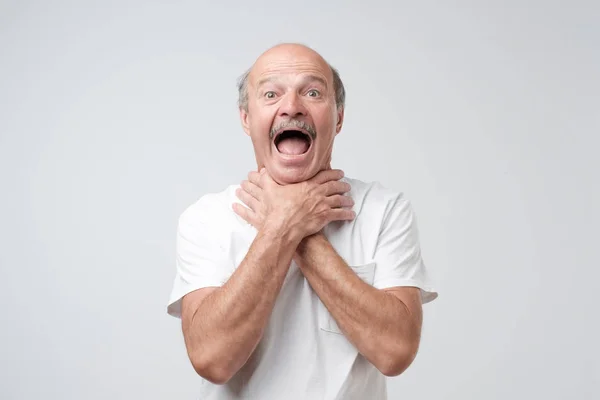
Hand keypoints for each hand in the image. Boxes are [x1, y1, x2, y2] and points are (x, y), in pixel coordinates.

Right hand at [232, 168, 354, 241]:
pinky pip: (340, 214)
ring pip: (339, 199)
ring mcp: (322, 205)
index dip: (333, 173)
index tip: (339, 173)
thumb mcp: (269, 190)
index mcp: (306, 185)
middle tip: (347, 185)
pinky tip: (351, 215)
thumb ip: (268, 179)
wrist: (282, 226)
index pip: (324, 175)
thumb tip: (263, 171)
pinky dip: (347, 214)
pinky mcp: (325, 217)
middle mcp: (317, 193)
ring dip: (346, 200)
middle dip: (342, 185)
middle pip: (334, 186)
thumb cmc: (277, 210)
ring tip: (350, 200)